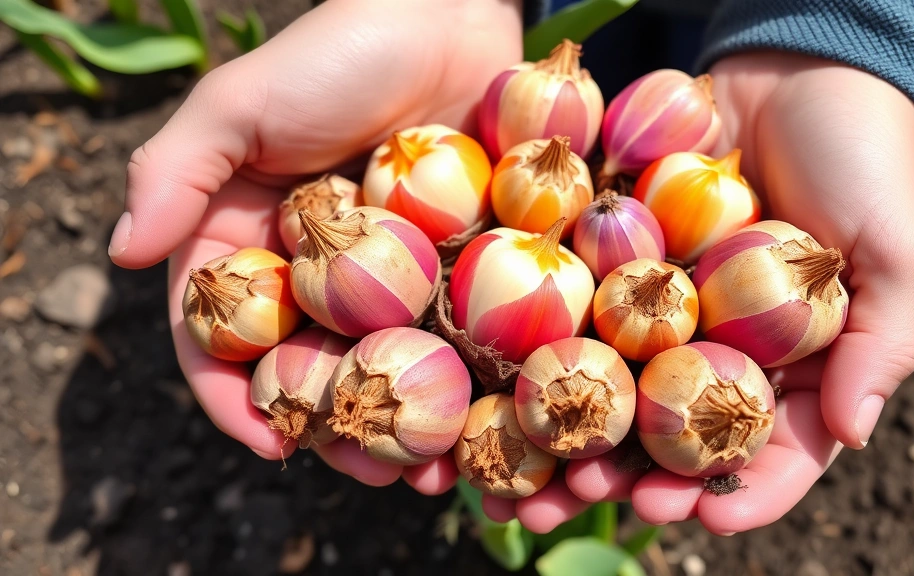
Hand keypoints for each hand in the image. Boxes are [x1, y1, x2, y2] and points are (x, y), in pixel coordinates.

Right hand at [108, 0, 522, 491]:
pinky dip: (469, 373)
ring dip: (405, 420)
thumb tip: (120, 253)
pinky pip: (457, 329)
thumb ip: (174, 170)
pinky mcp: (455, 260)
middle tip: (370, 472)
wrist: (444, 9)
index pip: (228, 336)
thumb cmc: (336, 50)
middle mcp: (317, 270)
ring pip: (389, 363)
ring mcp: (391, 271)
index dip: (238, 396)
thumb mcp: (239, 103)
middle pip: (315, 366)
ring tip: (430, 467)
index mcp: (251, 244)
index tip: (272, 442)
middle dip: (336, 427)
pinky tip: (487, 411)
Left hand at [494, 52, 913, 533]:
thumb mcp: (896, 248)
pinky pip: (580, 315)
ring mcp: (663, 310)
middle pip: (675, 435)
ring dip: (572, 435)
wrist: (794, 69)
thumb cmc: (861, 159)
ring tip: (533, 472)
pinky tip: (502, 385)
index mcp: (792, 365)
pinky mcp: (617, 265)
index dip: (740, 493)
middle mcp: (721, 349)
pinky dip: (543, 352)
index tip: (700, 519)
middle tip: (592, 498)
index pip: (770, 449)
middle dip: (633, 477)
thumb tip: (855, 433)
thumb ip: (884, 340)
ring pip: (614, 388)